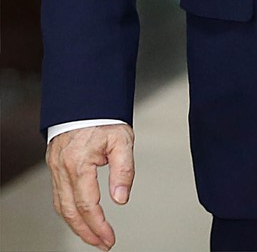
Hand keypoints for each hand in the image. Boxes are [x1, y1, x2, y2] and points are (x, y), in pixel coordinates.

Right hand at [46, 123, 134, 250]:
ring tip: (92, 235)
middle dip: (86, 232)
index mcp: (79, 163)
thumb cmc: (104, 116)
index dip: (98, 226)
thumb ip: (124, 170)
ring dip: (76, 225)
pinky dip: (68, 210)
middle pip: (71, 212)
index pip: (87, 205)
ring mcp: (56, 167)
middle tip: (102, 243)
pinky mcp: (54, 164)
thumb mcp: (122, 140)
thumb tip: (121, 198)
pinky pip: (58, 194)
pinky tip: (79, 215)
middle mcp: (62, 167)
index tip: (110, 238)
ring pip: (61, 206)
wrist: (85, 98)